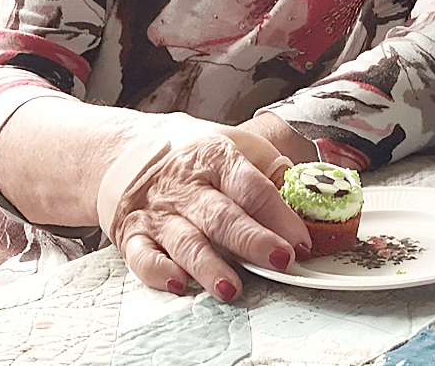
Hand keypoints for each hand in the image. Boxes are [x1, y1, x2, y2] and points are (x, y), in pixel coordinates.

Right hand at [97, 117, 310, 300]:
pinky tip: (179, 285)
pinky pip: (142, 257)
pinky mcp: (132, 234)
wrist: (128, 150)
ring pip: (186, 241)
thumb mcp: (236, 145)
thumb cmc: (197, 154)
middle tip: (280, 262)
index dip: (279, 216)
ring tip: (232, 289)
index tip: (301, 242)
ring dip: (210, 267)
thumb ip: (269, 170)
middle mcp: (187, 186)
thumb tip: (305, 195)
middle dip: (253, 241)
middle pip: (222, 216)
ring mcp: (158, 212)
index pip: (252, 188)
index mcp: (217, 158)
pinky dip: (159, 273)